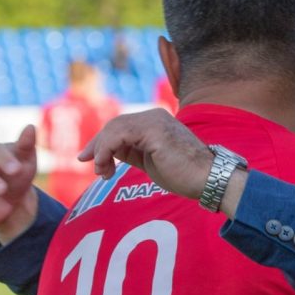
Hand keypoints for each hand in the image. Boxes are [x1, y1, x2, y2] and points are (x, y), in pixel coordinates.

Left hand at [79, 109, 216, 199]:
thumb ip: (131, 152)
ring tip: (102, 172)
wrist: (206, 179)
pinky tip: (105, 166)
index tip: (88, 159)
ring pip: (114, 129)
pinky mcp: (153, 130)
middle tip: (88, 164)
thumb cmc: (182, 174)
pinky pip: (119, 136)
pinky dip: (106, 150)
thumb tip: (107, 153)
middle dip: (97, 145)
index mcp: (155, 120)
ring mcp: (154, 121)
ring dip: (101, 151)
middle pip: (114, 125)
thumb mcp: (150, 160)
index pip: (120, 126)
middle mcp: (154, 115)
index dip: (101, 141)